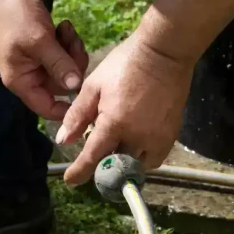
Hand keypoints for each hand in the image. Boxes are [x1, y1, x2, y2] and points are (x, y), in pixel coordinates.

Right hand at [0, 0, 89, 120]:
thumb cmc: (15, 16)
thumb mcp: (39, 41)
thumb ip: (59, 65)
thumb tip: (76, 87)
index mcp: (22, 81)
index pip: (47, 108)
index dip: (66, 109)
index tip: (86, 96)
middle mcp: (30, 76)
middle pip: (62, 85)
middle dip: (73, 65)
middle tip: (73, 42)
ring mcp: (38, 61)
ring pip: (67, 68)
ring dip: (72, 49)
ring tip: (66, 29)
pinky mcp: (46, 48)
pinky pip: (65, 54)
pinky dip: (68, 41)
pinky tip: (63, 25)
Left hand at [55, 34, 193, 185]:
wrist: (164, 53)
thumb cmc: (125, 64)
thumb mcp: (94, 85)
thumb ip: (77, 115)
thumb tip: (63, 140)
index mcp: (114, 123)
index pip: (92, 158)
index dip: (79, 172)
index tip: (70, 180)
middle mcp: (136, 137)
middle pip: (114, 165)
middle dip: (102, 164)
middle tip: (96, 154)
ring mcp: (156, 139)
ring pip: (135, 166)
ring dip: (122, 163)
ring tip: (116, 148)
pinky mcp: (170, 136)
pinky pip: (153, 160)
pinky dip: (141, 159)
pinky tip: (134, 147)